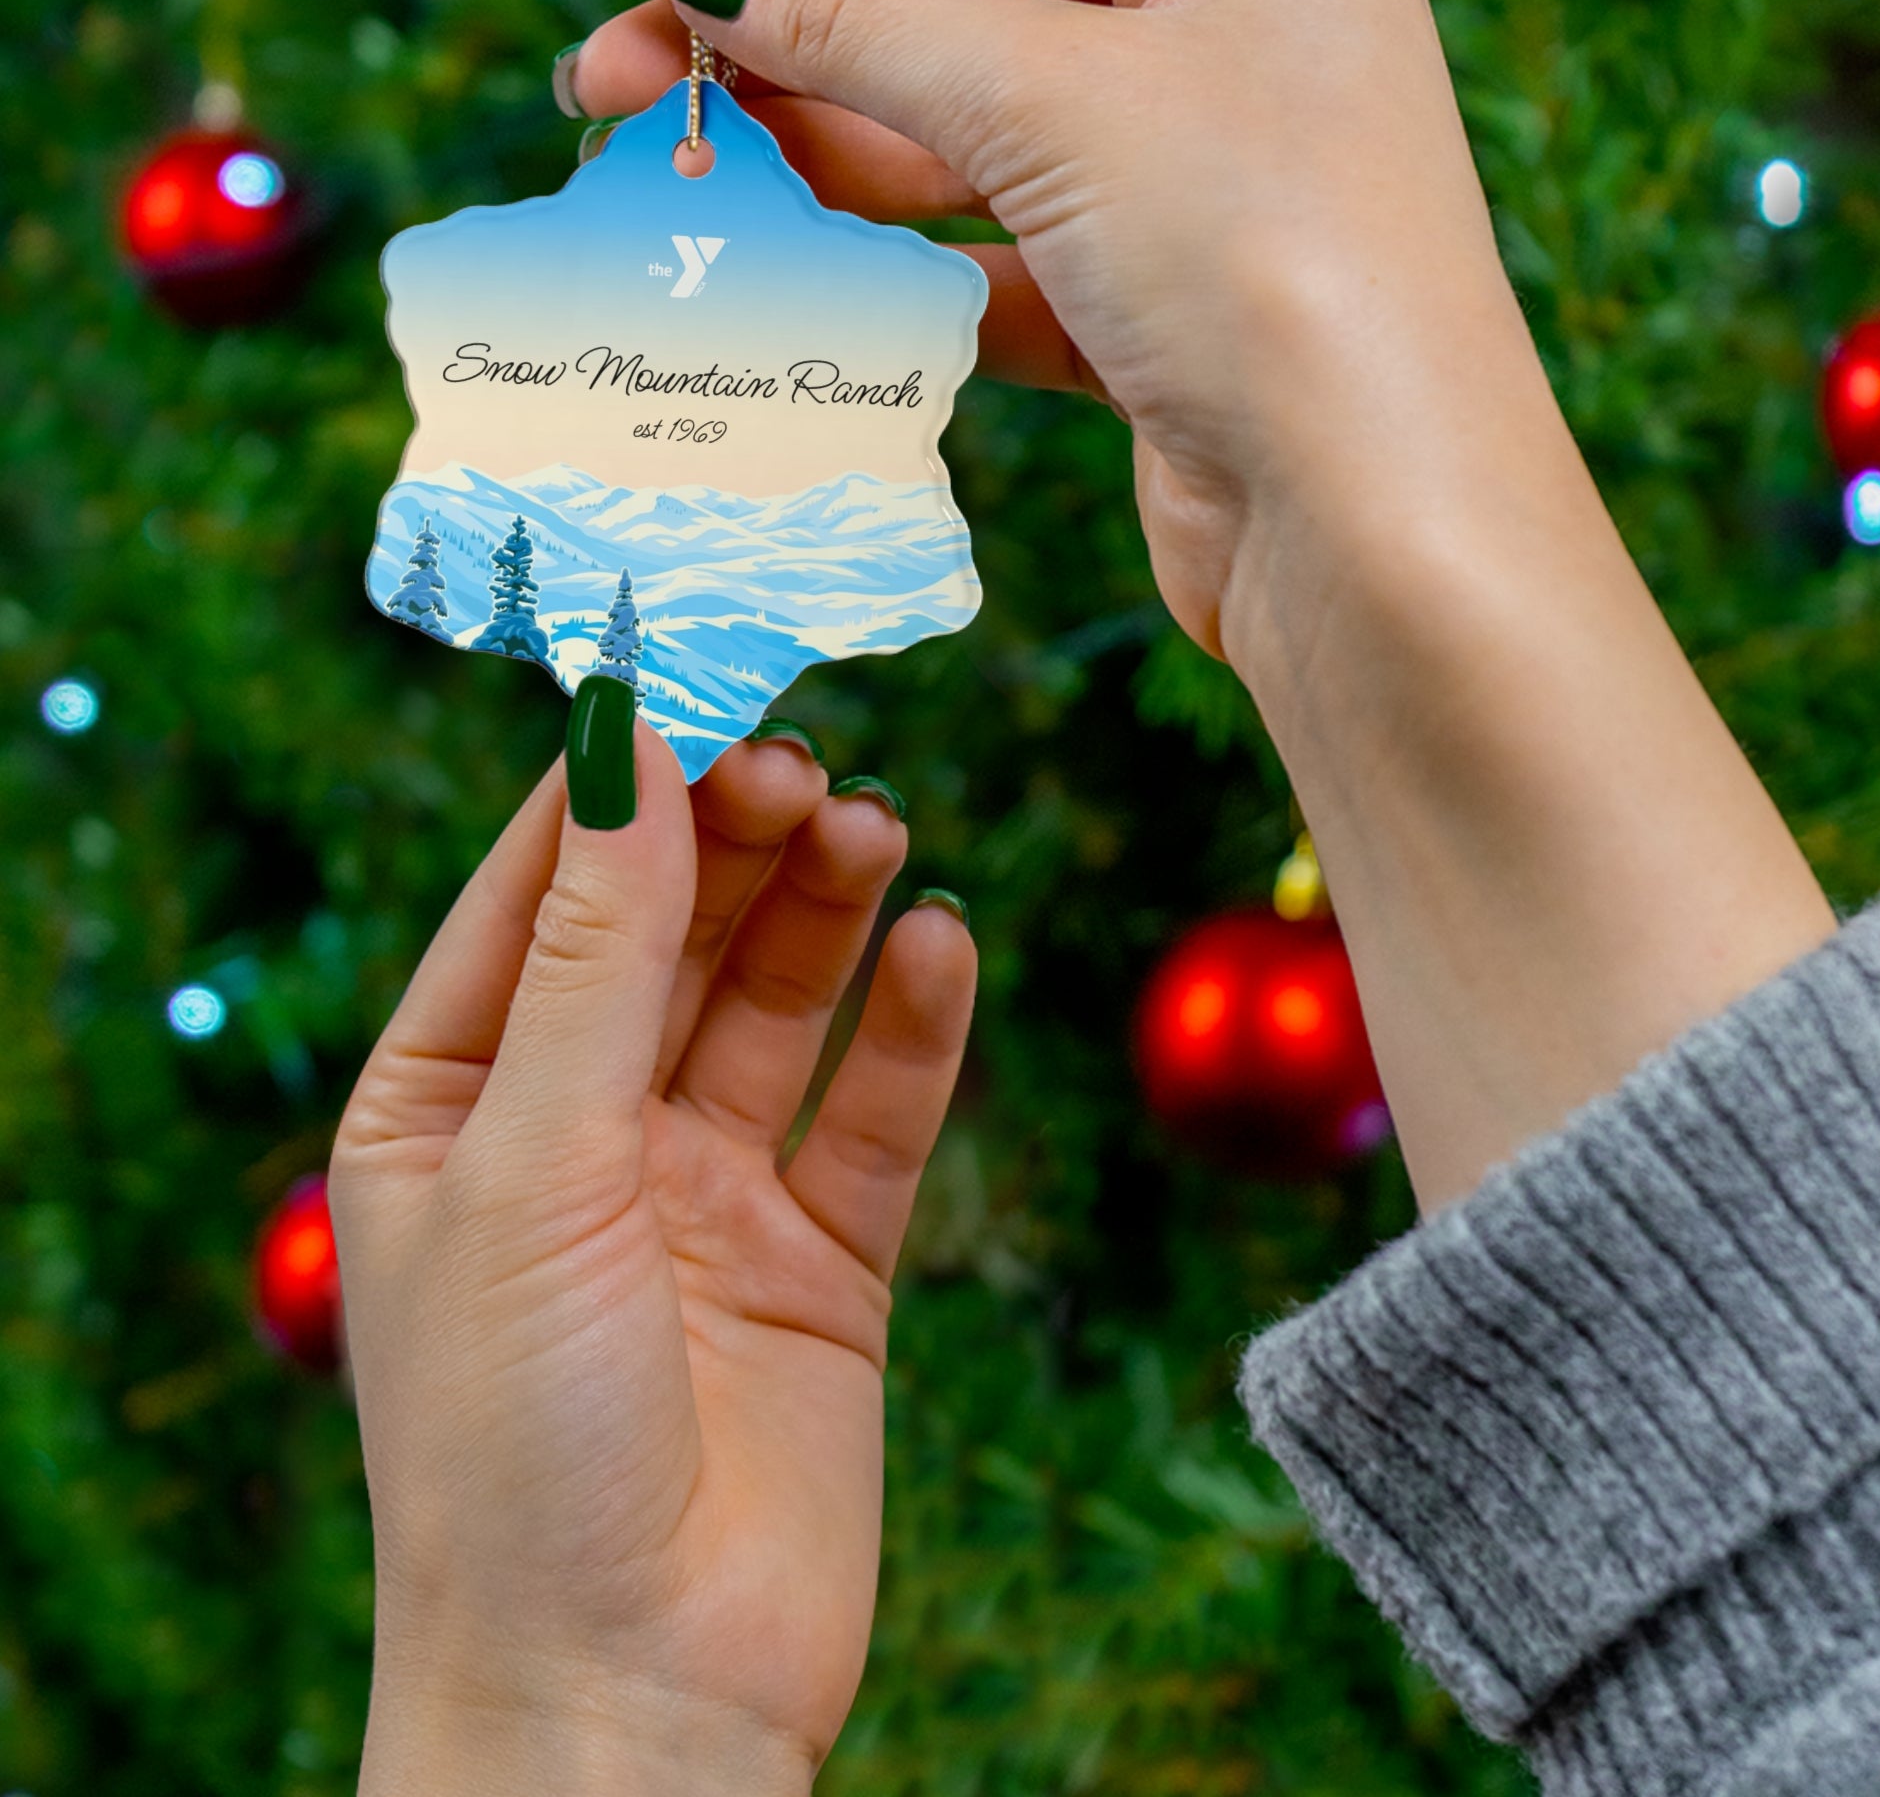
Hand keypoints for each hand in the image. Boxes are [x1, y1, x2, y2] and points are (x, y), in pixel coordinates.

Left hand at [331, 727, 973, 1793]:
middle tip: (809, 761)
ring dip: (827, 910)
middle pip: (672, 934)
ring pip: (779, 1004)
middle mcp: (579, 1136)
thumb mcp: (534, 1166)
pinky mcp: (822, 1261)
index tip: (696, 671)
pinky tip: (942, 945)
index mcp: (453, 1106)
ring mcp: (706, 1196)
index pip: (536, 895)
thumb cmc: (516, 1445)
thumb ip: (595, 955)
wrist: (632, 1701)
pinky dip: (913, 1028)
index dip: (615, 784)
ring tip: (876, 828)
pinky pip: (875, 1113)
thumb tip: (625, 744)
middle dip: (735, 840)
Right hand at [572, 0, 1522, 659]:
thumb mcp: (1052, 104)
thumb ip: (860, 19)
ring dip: (820, 166)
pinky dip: (894, 280)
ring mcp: (1198, 188)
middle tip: (609, 90)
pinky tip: (783, 284)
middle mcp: (1234, 41)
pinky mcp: (1161, 321)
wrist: (1380, 542)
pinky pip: (996, 271)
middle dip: (784, 53)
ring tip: (670, 182)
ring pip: (967, 152)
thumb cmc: (1268, 268)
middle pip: (959, 19)